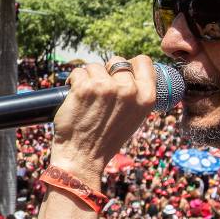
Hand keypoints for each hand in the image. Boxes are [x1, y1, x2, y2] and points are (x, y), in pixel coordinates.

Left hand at [50, 57, 155, 187]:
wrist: (83, 157)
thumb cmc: (106, 139)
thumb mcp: (135, 118)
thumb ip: (135, 95)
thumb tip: (127, 73)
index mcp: (146, 97)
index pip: (143, 61)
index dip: (130, 64)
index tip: (119, 73)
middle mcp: (128, 90)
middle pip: (117, 61)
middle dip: (106, 72)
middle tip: (98, 90)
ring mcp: (105, 87)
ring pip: (95, 66)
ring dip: (88, 77)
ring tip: (85, 97)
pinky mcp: (84, 88)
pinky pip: (77, 72)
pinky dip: (73, 81)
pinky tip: (74, 95)